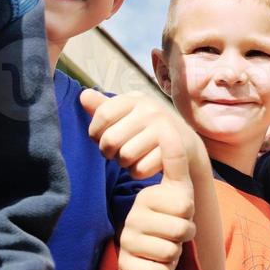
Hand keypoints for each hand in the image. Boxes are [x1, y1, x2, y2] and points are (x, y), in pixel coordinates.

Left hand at [79, 89, 193, 179]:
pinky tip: (144, 166)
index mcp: (135, 98)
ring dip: (124, 164)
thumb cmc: (148, 130)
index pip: (102, 115)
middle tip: (118, 152)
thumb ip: (104, 108)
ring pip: (124, 156)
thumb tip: (83, 96)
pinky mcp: (172, 150)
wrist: (186, 146)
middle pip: (110, 140)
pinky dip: (137, 173)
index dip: (95, 132)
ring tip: (132, 159)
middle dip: (109, 152)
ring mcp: (163, 129)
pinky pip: (140, 170)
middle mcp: (150, 109)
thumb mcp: (127, 115)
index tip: (101, 138)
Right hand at [118, 129, 195, 269]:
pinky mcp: (128, 267)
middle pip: (182, 230)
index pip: (186, 206)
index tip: (178, 212)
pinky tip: (156, 262)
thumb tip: (167, 127)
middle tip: (172, 232)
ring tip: (164, 245)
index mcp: (146, 198)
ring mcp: (128, 243)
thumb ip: (175, 160)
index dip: (189, 214)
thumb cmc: (169, 215)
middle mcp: (133, 219)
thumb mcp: (178, 188)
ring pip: (172, 252)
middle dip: (184, 235)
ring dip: (175, 253)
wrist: (150, 252)